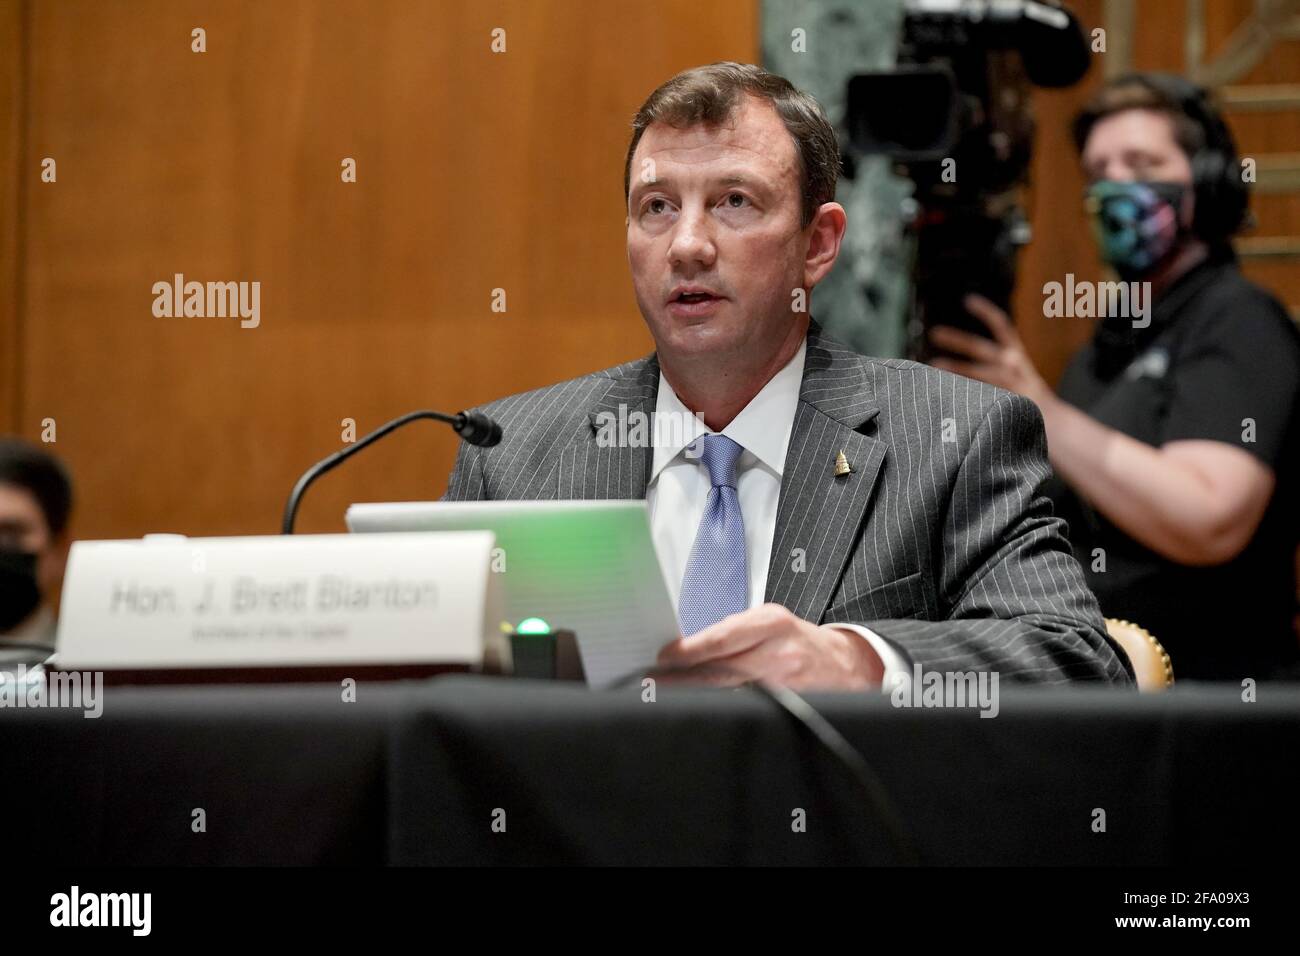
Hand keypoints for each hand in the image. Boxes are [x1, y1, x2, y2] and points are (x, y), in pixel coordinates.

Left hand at [654, 604, 883, 689]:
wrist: (845, 664)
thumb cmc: (798, 641)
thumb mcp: (768, 623)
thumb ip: (732, 634)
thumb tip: (686, 650)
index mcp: (770, 623)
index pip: (722, 638)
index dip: (689, 651)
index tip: (665, 659)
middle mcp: (779, 653)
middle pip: (721, 670)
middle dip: (684, 679)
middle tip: (655, 683)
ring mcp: (786, 685)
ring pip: (732, 694)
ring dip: (700, 697)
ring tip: (672, 697)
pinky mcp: (791, 708)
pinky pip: (751, 711)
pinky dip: (726, 710)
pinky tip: (707, 711)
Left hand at [928, 294, 1053, 408]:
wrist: (1060, 427)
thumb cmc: (1031, 405)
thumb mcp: (1016, 382)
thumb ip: (991, 376)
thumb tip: (950, 370)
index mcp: (1017, 357)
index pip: (1002, 328)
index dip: (986, 312)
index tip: (969, 300)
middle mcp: (1016, 367)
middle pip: (983, 348)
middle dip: (958, 339)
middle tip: (934, 333)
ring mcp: (1015, 386)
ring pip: (981, 373)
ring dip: (956, 368)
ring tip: (933, 366)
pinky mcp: (1014, 405)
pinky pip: (986, 398)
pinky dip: (966, 396)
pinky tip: (947, 396)